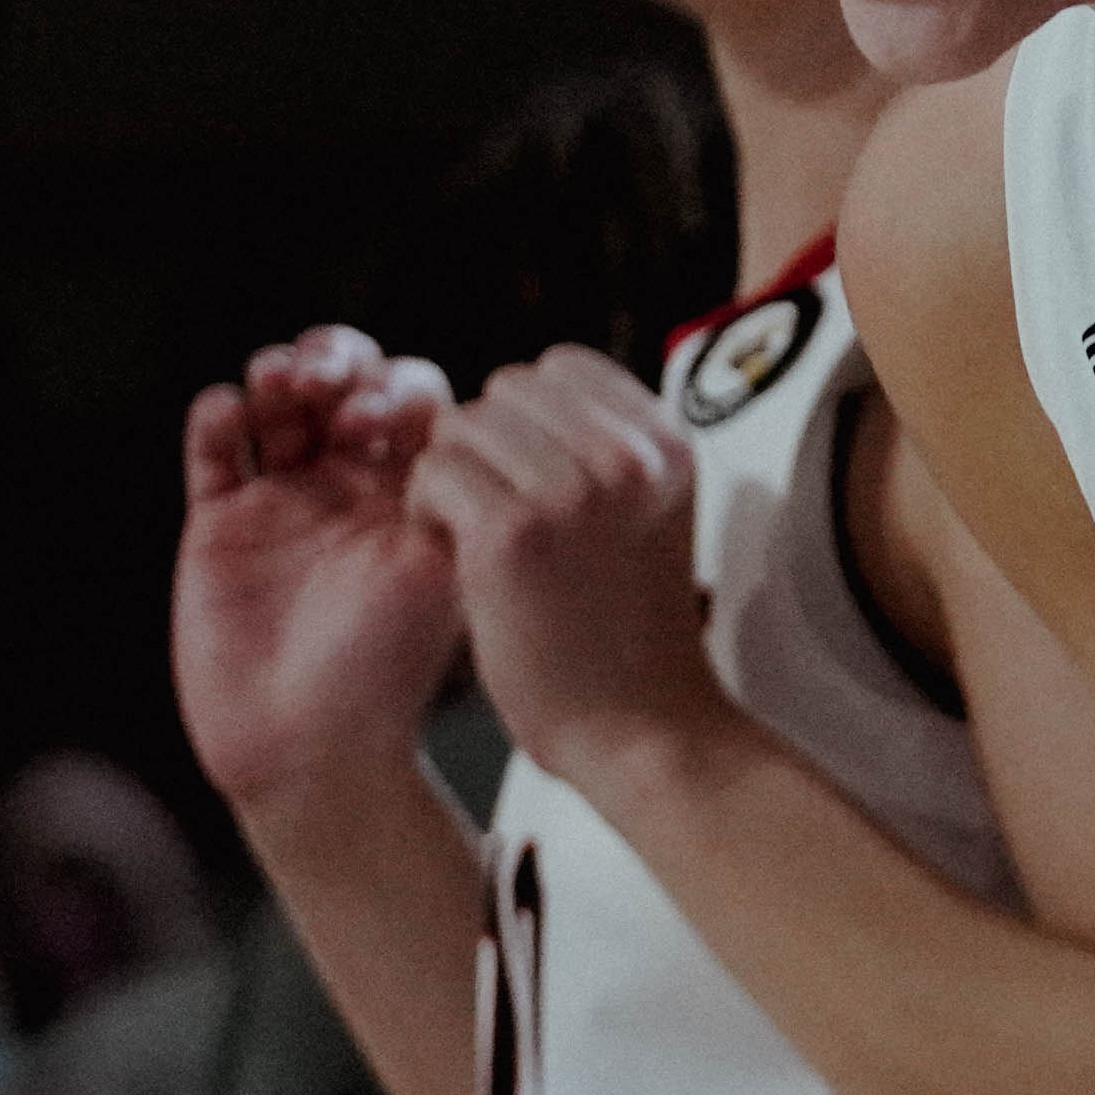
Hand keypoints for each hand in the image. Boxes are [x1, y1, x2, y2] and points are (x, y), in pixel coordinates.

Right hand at [170, 329, 460, 813]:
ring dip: (280, 373)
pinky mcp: (217, 522)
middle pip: (343, 385)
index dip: (400, 390)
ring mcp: (281, 499)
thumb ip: (455, 501)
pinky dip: (218, 415)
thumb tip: (479, 426)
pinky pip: (214, 450)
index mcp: (414, 491)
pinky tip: (231, 410)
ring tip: (284, 382)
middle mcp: (349, 485)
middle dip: (339, 363)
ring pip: (276, 403)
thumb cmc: (389, 674)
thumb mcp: (442, 577)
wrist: (309, 749)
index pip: (413, 401)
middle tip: (332, 381)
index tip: (390, 417)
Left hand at [411, 349, 730, 781]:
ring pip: (462, 424)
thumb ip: (606, 450)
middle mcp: (627, 454)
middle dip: (487, 444)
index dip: (528, 416)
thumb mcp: (649, 514)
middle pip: (507, 389)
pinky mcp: (513, 531)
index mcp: (667, 443)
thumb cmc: (631, 635)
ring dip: (452, 474)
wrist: (640, 727)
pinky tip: (454, 554)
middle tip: (495, 510)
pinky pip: (435, 472)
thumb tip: (525, 399)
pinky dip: (427, 510)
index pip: (563, 366)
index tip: (528, 474)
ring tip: (476, 535)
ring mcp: (572, 489)